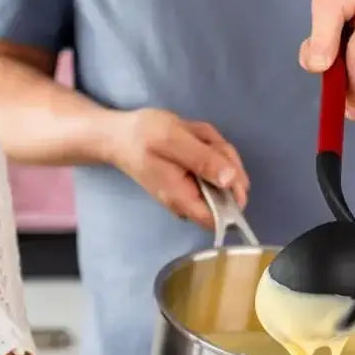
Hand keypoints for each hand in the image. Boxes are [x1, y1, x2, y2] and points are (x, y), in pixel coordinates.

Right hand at [110, 107, 249, 229]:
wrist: (120, 134)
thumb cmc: (141, 136)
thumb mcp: (173, 139)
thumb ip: (203, 160)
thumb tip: (231, 180)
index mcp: (184, 199)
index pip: (220, 219)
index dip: (234, 198)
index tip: (230, 171)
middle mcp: (191, 201)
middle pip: (228, 191)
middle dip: (225, 160)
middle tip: (204, 141)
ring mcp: (193, 190)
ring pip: (225, 174)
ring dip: (217, 149)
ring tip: (193, 135)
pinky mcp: (194, 179)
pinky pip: (216, 165)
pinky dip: (211, 147)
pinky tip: (193, 137)